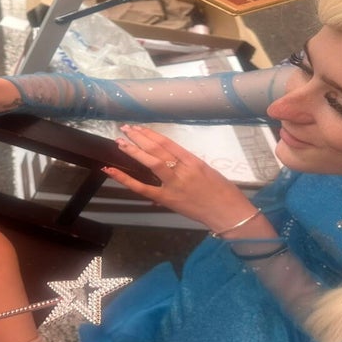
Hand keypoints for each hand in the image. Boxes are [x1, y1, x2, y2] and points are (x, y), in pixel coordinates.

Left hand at [107, 124, 262, 233]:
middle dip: (140, 137)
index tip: (139, 127)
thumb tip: (169, 162)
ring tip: (120, 142)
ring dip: (134, 151)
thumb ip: (188, 165)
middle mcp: (183, 169)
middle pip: (157, 149)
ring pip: (151, 163)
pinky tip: (111, 171)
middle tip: (125, 128)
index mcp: (194, 160)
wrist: (230, 213)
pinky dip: (125, 179)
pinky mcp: (167, 199)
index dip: (151, 133)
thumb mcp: (207, 172)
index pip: (168, 143)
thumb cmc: (223, 193)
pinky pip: (143, 188)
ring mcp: (174, 184)